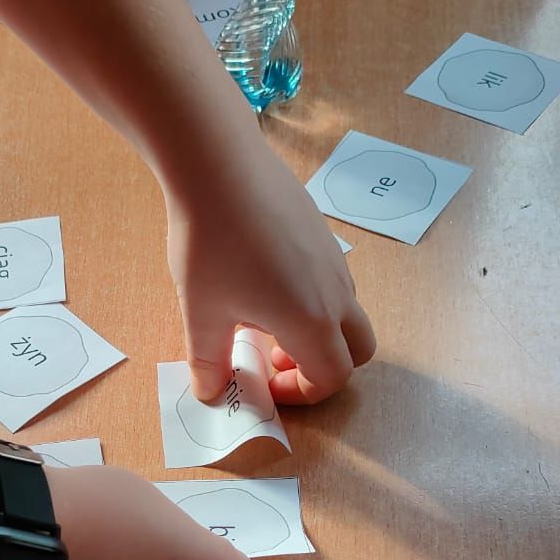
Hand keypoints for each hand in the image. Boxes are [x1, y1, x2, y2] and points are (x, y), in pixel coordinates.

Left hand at [165, 126, 374, 404]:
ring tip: (263, 316)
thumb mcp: (201, 313)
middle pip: (358, 350)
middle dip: (324, 366)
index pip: (332, 379)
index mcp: (312, 322)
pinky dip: (312, 298)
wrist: (219, 166)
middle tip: (276, 358)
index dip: (303, 394)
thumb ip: (209, 361)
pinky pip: (333, 281)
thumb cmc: (210, 244)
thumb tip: (210, 392)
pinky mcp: (323, 233)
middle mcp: (336, 293)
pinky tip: (263, 278)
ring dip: (317, 331)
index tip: (266, 384)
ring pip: (347, 313)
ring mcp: (335, 260)